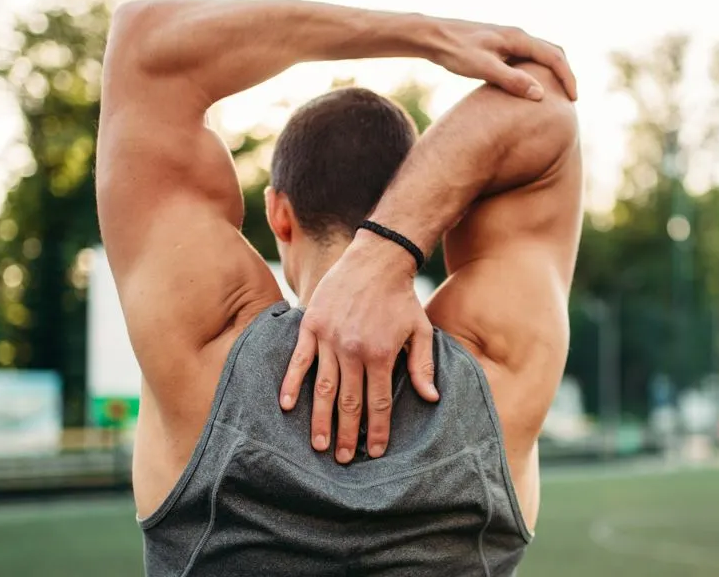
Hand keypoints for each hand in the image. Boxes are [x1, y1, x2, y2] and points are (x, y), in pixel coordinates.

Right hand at [280, 231, 437, 463]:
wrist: (377, 259)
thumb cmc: (401, 298)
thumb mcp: (421, 330)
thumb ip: (424, 366)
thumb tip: (431, 398)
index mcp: (382, 354)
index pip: (379, 402)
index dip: (378, 429)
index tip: (376, 451)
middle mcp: (354, 350)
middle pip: (350, 402)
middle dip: (348, 435)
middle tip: (344, 460)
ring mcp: (329, 338)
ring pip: (324, 388)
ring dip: (321, 419)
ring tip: (319, 446)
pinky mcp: (311, 326)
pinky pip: (299, 360)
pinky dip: (292, 383)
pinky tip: (287, 406)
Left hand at [426, 18, 577, 101]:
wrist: (432, 36)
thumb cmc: (455, 51)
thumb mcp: (483, 68)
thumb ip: (512, 80)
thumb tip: (540, 94)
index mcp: (518, 38)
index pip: (554, 57)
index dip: (568, 78)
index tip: (574, 99)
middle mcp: (516, 36)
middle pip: (552, 53)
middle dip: (565, 74)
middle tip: (571, 98)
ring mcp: (508, 40)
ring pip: (539, 56)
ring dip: (551, 73)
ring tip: (555, 95)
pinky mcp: (498, 47)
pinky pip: (526, 59)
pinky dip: (535, 73)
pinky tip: (529, 89)